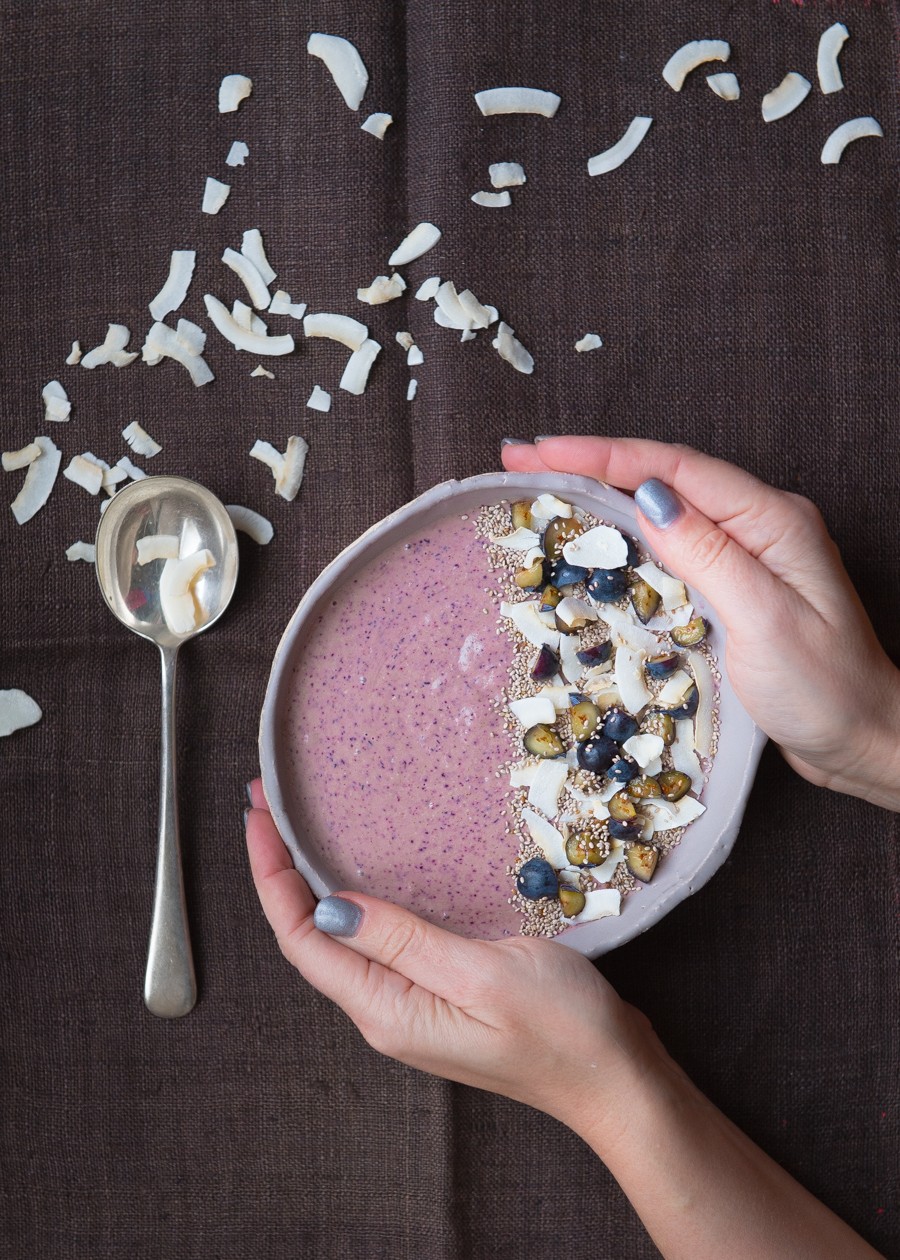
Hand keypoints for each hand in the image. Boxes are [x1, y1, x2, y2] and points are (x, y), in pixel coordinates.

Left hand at [246, 781, 881, 1258]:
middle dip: (281, 871)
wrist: (616, 1080)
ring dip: (314, 883)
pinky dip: (359, 901)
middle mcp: (387, 1012)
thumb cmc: (563, 1029)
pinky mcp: (439, 996)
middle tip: (269, 804)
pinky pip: (380, 944)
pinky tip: (366, 873)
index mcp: (386, 1009)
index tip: (258, 813)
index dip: (270, 875)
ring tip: (299, 828)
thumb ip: (404, 940)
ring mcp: (412, 1007)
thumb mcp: (482, 972)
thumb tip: (330, 909)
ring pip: (342, 939)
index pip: (301, 938)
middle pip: (310, 937)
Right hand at [502, 436, 899, 810]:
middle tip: (521, 460)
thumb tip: (646, 499)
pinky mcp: (731, 588)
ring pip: (660, 511)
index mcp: (771, 519)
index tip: (540, 451)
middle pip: (661, 478)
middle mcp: (757, 526)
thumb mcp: (764, 620)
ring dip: (599, 496)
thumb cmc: (826, 689)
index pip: (674, 468)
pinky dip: (622, 538)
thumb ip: (707, 555)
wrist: (864, 740)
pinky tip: (591, 541)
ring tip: (540, 489)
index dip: (601, 454)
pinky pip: (668, 549)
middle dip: (589, 463)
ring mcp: (744, 557)